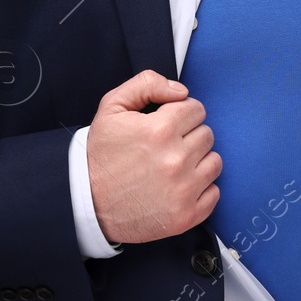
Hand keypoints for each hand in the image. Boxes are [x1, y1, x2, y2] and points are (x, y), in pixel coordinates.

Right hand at [87, 70, 221, 244]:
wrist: (86, 204)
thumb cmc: (101, 155)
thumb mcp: (111, 107)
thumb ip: (147, 84)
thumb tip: (181, 91)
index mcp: (159, 130)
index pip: (196, 109)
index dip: (180, 113)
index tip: (167, 123)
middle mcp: (175, 160)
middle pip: (207, 134)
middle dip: (189, 135)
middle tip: (166, 146)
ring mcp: (183, 191)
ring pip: (214, 161)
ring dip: (198, 160)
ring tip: (173, 165)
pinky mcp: (186, 216)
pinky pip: (214, 192)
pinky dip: (201, 188)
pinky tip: (179, 185)